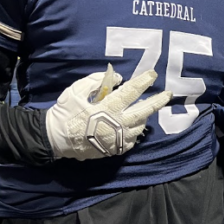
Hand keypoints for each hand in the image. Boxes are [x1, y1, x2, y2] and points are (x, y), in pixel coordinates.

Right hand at [46, 66, 171, 160]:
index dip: (143, 82)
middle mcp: (117, 124)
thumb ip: (96, 81)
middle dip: (157, 102)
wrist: (56, 140)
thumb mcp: (76, 90)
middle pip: (144, 111)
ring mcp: (117, 139)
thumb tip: (118, 79)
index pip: (131, 92)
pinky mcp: (114, 149)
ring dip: (144, 116)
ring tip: (144, 109)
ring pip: (139, 126)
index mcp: (107, 108)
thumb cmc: (66, 113)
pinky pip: (131, 140)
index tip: (153, 74)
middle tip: (168, 94)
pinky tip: (132, 126)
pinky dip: (134, 131)